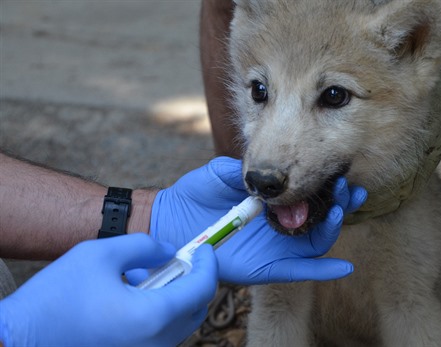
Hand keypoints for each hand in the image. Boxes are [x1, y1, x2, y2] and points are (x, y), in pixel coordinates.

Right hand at [0, 234, 216, 346]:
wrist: (19, 337)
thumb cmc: (57, 295)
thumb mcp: (102, 253)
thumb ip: (146, 246)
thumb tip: (170, 251)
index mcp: (153, 316)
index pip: (202, 289)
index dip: (209, 264)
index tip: (206, 248)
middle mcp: (155, 342)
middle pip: (196, 309)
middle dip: (196, 280)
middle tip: (181, 259)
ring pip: (180, 324)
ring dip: (178, 296)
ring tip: (154, 273)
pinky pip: (161, 334)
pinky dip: (162, 311)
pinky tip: (138, 293)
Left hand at [150, 156, 366, 284]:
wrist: (170, 221)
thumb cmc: (195, 195)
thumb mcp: (220, 172)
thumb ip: (247, 169)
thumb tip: (273, 167)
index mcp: (272, 202)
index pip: (308, 195)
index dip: (327, 185)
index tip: (341, 171)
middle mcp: (278, 225)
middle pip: (319, 218)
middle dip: (340, 203)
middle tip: (348, 189)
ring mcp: (275, 247)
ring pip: (315, 243)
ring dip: (334, 228)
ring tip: (343, 209)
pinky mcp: (267, 267)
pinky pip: (299, 271)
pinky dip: (323, 271)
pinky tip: (345, 267)